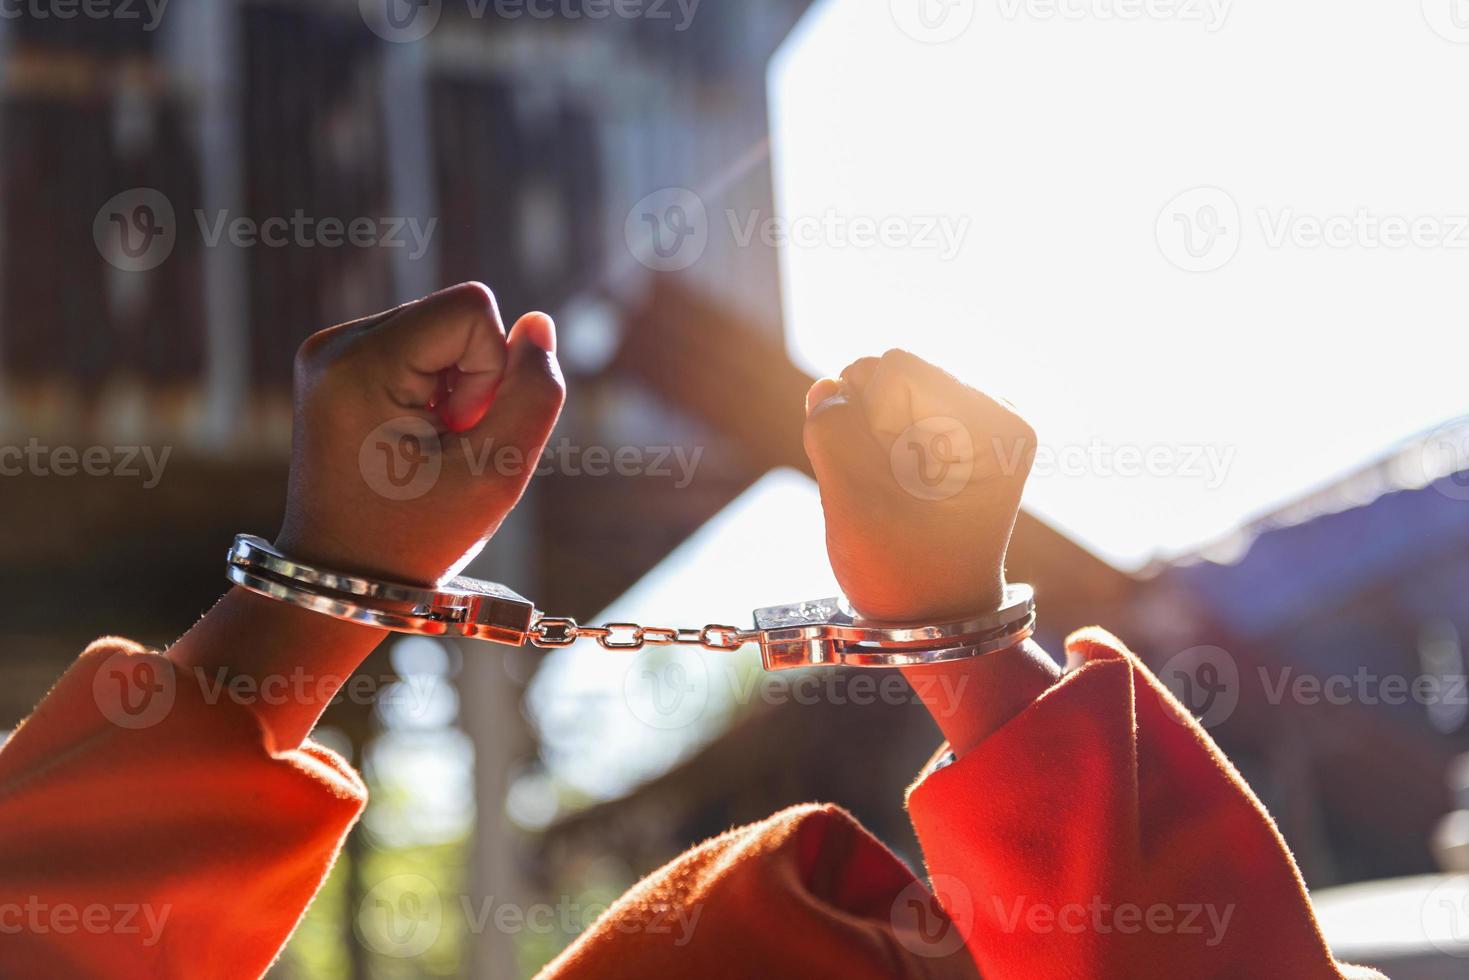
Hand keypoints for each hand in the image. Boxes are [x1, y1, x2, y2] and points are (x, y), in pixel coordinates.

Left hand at [275, 282, 564, 585]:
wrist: (340, 575)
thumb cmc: (416, 537)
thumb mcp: (497, 473)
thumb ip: (534, 393)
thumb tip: (536, 324)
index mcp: (358, 364)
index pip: (471, 309)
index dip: (492, 372)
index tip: (460, 434)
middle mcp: (333, 343)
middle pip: (456, 314)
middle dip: (474, 380)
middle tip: (444, 447)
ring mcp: (329, 350)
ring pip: (442, 330)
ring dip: (457, 388)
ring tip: (429, 446)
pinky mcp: (338, 363)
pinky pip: (420, 347)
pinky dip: (435, 391)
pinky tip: (416, 438)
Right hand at [802, 348, 1034, 623]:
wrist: (935, 615)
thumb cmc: (904, 573)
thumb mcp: (856, 507)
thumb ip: (831, 433)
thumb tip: (826, 388)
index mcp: (997, 423)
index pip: (896, 368)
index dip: (866, 419)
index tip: (887, 480)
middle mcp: (995, 410)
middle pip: (890, 372)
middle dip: (865, 425)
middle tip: (886, 490)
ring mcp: (972, 419)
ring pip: (879, 390)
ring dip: (864, 437)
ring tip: (886, 491)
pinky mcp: (948, 432)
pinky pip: (882, 410)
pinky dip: (869, 443)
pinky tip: (886, 484)